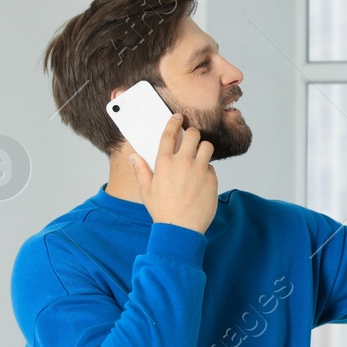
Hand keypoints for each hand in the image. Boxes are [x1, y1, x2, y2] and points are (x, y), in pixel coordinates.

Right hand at [133, 114, 217, 233]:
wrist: (181, 229)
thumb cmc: (163, 211)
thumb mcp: (146, 190)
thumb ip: (141, 170)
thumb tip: (133, 157)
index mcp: (164, 162)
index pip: (170, 134)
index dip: (174, 122)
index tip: (178, 117)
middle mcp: (183, 163)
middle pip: (193, 135)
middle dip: (193, 133)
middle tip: (191, 138)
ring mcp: (200, 170)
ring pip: (207, 146)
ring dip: (203, 148)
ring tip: (199, 156)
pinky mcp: (212, 180)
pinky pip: (212, 167)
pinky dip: (207, 169)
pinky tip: (201, 179)